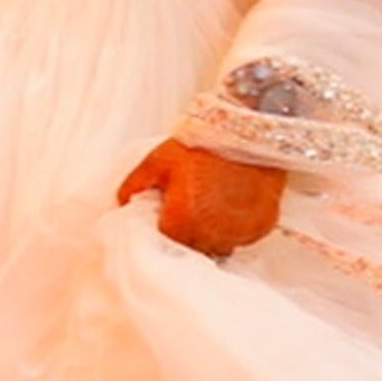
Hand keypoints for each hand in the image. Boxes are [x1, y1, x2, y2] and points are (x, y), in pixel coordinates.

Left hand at [116, 139, 284, 255]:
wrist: (247, 132)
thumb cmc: (204, 145)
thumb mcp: (159, 160)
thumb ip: (135, 184)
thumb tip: (122, 202)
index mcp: (182, 221)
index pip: (168, 242)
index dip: (169, 226)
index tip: (173, 212)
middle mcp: (210, 234)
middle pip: (194, 248)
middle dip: (190, 232)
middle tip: (194, 207)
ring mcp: (238, 233)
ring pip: (220, 246)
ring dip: (214, 233)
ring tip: (215, 205)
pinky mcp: (259, 228)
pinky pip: (244, 238)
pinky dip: (238, 227)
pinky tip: (234, 205)